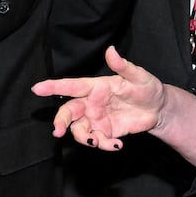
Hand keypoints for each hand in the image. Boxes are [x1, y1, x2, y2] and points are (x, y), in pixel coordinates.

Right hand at [33, 46, 167, 151]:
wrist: (158, 109)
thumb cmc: (147, 88)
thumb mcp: (139, 76)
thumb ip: (123, 66)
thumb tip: (111, 51)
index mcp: (96, 87)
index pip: (71, 86)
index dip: (53, 86)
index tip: (37, 89)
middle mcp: (92, 103)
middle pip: (69, 111)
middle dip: (61, 121)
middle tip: (58, 131)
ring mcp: (97, 119)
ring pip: (79, 129)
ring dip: (84, 138)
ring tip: (99, 142)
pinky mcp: (105, 132)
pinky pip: (97, 140)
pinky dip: (104, 145)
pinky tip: (117, 145)